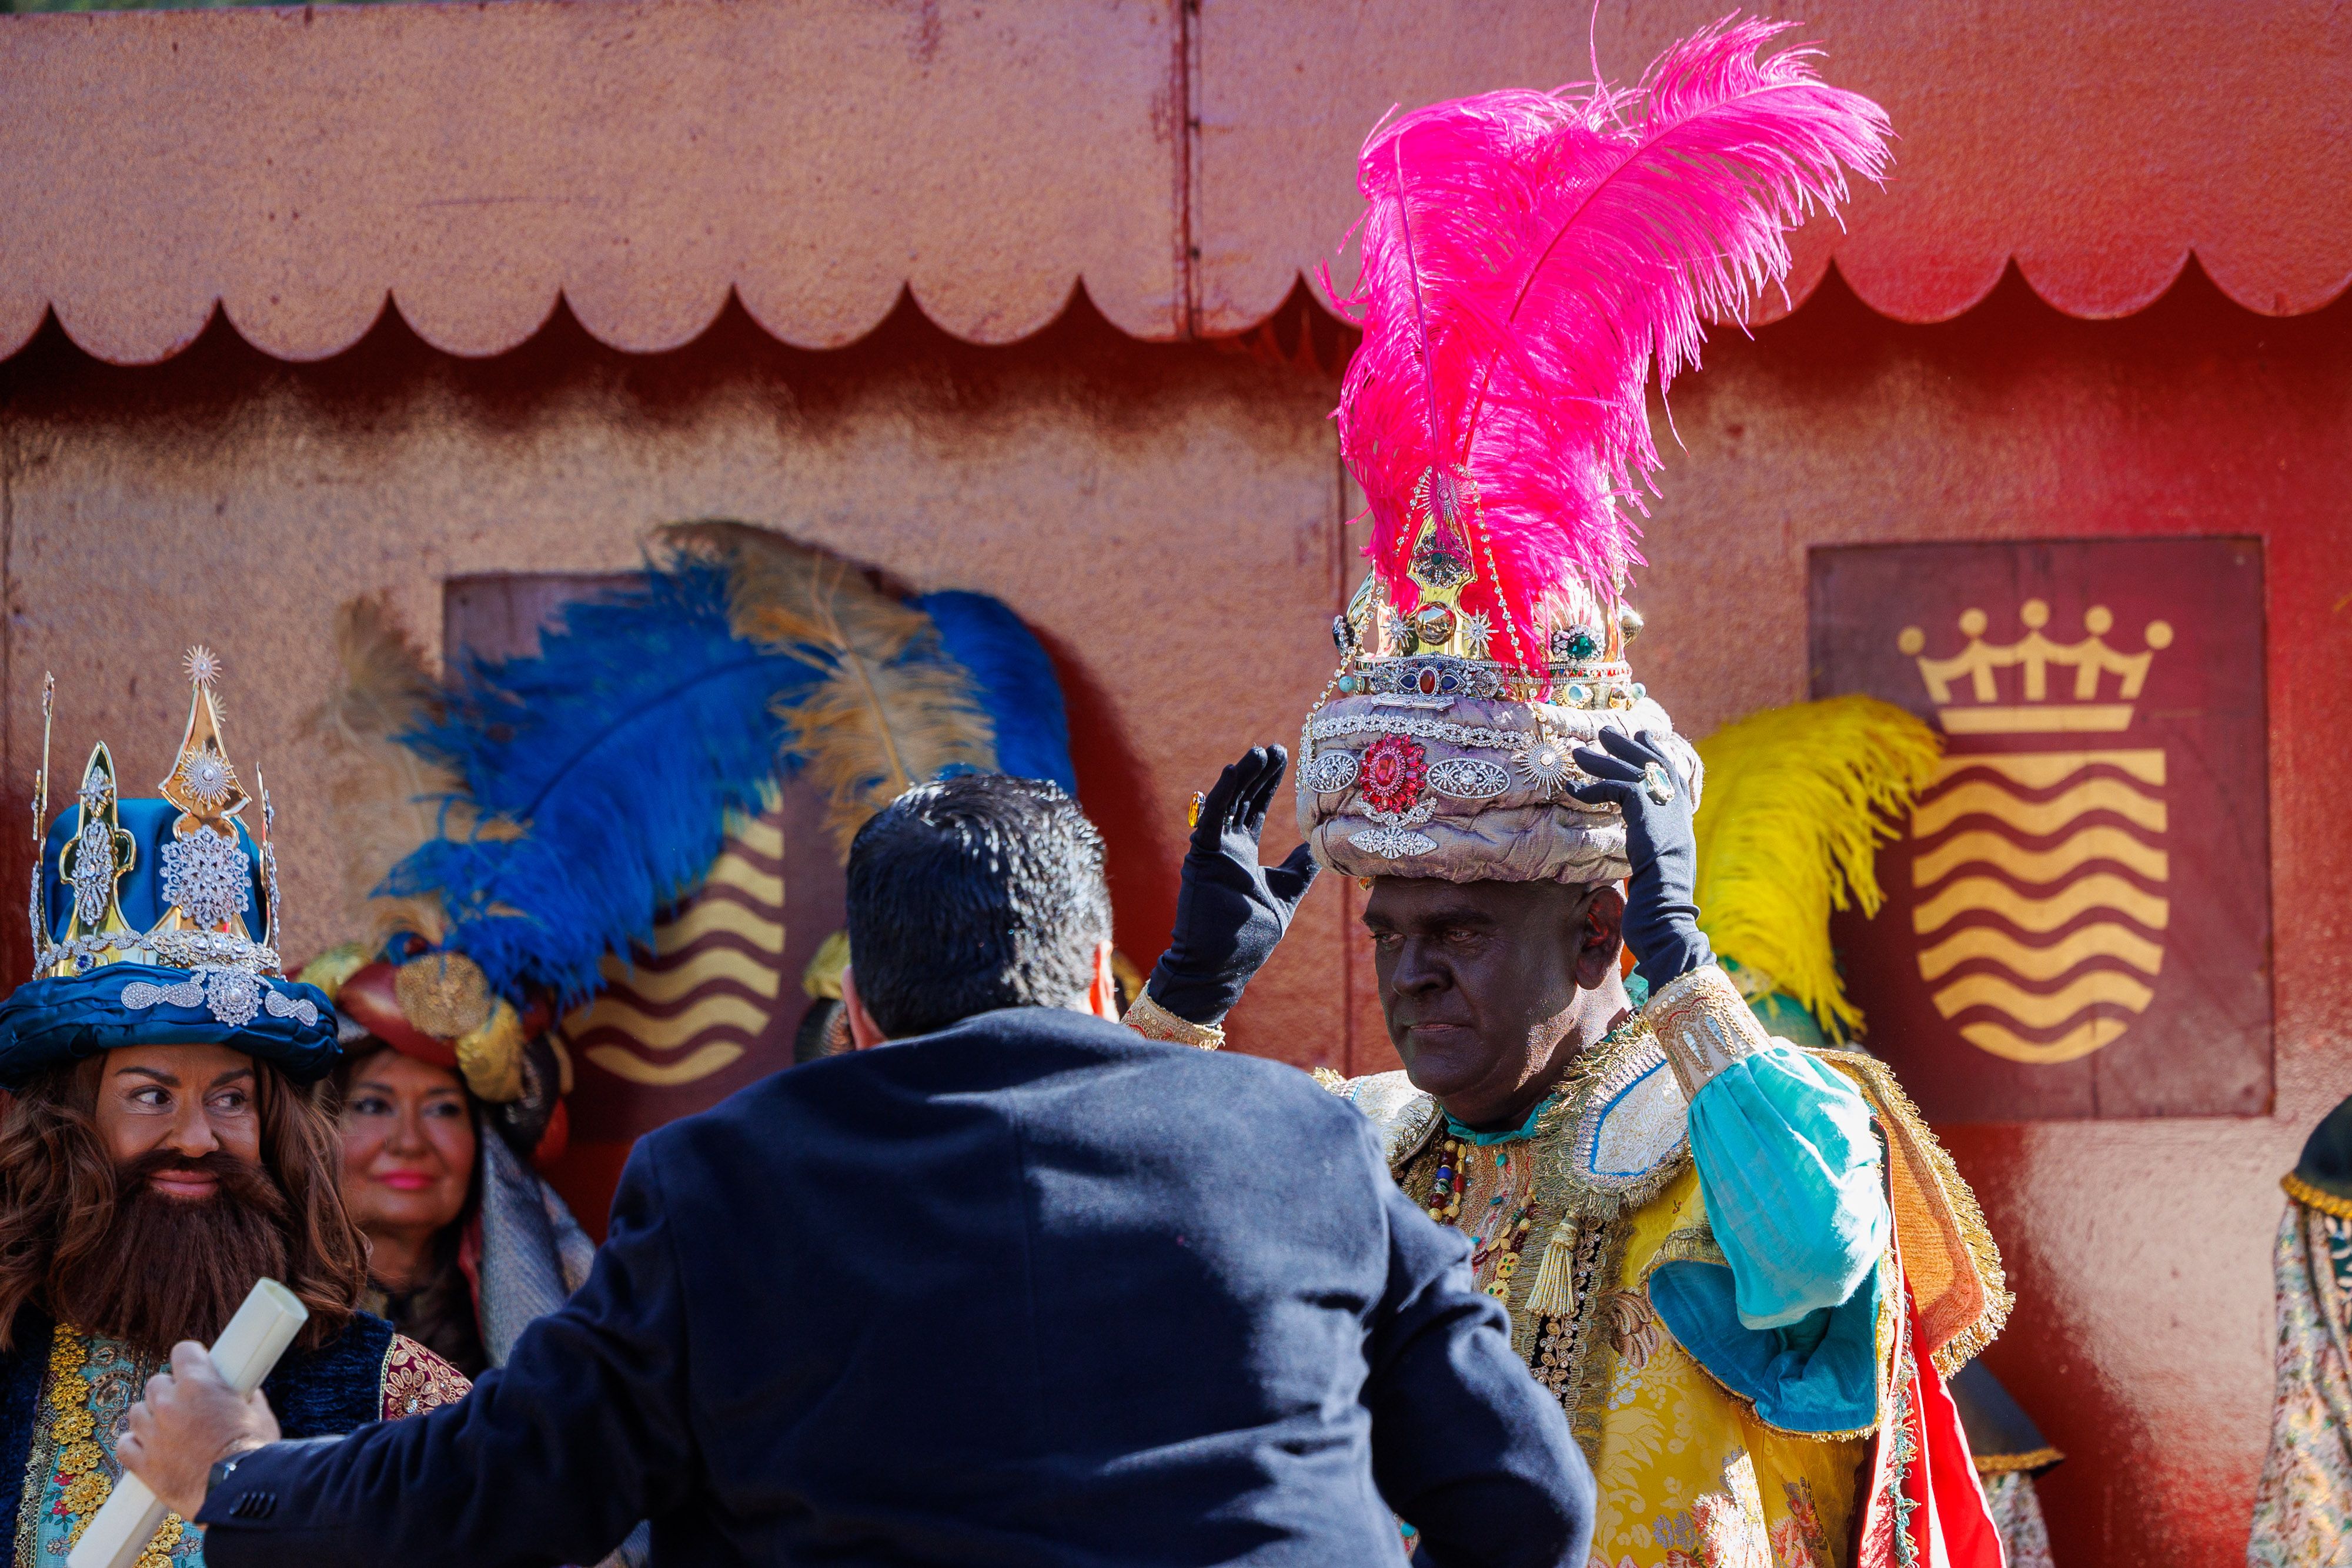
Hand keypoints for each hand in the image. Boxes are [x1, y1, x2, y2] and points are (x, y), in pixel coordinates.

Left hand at [119, 1341, 280, 1520]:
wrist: (237, 1491)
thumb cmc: (253, 1453)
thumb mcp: (259, 1414)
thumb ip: (245, 1397)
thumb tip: (245, 1393)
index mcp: (200, 1385)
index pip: (183, 1351)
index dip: (191, 1359)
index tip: (197, 1367)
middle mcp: (169, 1404)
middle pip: (156, 1383)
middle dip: (171, 1392)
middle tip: (187, 1406)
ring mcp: (152, 1434)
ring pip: (137, 1412)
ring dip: (151, 1417)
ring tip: (168, 1429)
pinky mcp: (142, 1464)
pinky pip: (125, 1445)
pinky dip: (135, 1445)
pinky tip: (149, 1448)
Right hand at [1147, 746, 1319, 1024]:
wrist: (1223, 965)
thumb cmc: (1249, 936)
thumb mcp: (1285, 894)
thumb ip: (1298, 868)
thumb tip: (1319, 848)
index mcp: (1242, 855)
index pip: (1256, 809)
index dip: (1268, 784)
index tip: (1285, 759)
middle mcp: (1225, 848)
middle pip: (1244, 800)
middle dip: (1260, 773)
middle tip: (1276, 747)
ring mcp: (1213, 851)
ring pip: (1228, 803)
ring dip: (1243, 775)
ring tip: (1260, 751)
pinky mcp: (1202, 857)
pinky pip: (1212, 818)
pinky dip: (1223, 793)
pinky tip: (1236, 771)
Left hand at [1564, 729, 1711, 992]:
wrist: (1668, 912)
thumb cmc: (1660, 901)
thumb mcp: (1656, 864)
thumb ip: (1651, 844)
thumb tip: (1641, 844)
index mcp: (1681, 817)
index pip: (1671, 773)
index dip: (1656, 752)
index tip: (1643, 736)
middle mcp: (1676, 808)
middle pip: (1652, 763)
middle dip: (1628, 745)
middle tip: (1606, 731)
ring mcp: (1664, 809)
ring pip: (1630, 770)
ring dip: (1602, 759)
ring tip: (1578, 751)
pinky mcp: (1645, 813)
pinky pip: (1617, 787)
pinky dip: (1594, 785)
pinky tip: (1575, 789)